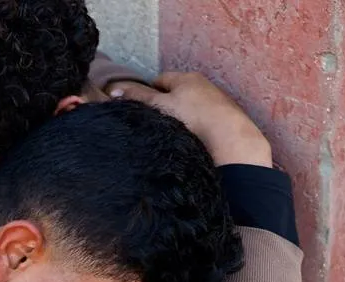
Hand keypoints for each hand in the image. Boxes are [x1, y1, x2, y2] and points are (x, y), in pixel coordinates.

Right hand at [108, 73, 271, 167]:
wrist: (231, 141)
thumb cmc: (194, 119)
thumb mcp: (160, 106)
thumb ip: (138, 98)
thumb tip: (113, 91)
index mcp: (187, 77)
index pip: (159, 81)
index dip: (148, 95)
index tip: (142, 111)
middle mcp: (203, 85)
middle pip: (175, 94)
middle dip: (164, 107)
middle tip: (156, 124)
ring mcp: (215, 102)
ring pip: (188, 109)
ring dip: (180, 119)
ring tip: (173, 135)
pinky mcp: (223, 120)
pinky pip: (201, 121)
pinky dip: (194, 129)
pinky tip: (191, 141)